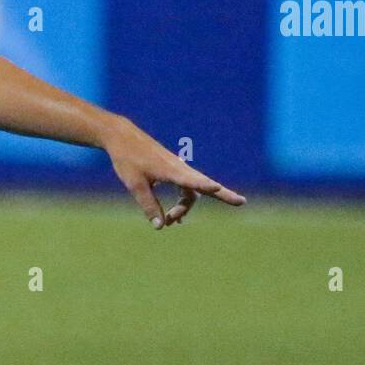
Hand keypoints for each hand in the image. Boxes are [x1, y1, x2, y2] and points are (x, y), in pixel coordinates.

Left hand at [102, 115, 245, 228]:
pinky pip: (184, 188)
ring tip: (172, 222)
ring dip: (184, 207)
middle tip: (242, 202)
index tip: (217, 187)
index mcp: (171, 170)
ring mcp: (177, 168)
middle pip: (204, 185)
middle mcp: (179, 169)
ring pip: (190, 191)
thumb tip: (160, 227)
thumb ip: (148, 205)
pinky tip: (173, 217)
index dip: (205, 186)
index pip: (192, 180)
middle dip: (222, 195)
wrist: (122, 137)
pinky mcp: (171, 169)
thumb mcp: (135, 185)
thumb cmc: (127, 160)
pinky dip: (181, 201)